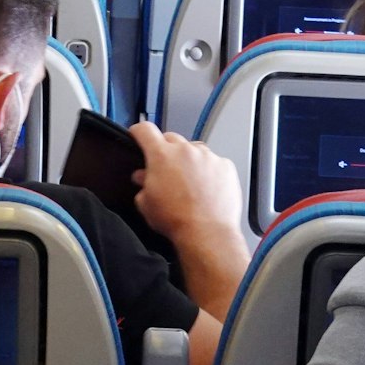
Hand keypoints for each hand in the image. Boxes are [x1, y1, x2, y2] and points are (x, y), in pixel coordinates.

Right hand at [129, 121, 243, 241]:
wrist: (206, 234)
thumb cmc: (177, 220)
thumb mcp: (146, 204)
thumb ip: (142, 185)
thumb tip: (143, 178)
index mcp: (161, 155)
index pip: (145, 130)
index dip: (139, 132)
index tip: (139, 135)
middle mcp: (185, 151)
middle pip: (171, 139)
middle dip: (167, 151)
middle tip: (167, 170)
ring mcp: (207, 157)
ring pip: (195, 150)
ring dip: (190, 160)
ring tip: (190, 183)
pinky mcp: (225, 166)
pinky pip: (215, 162)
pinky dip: (210, 171)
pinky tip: (207, 188)